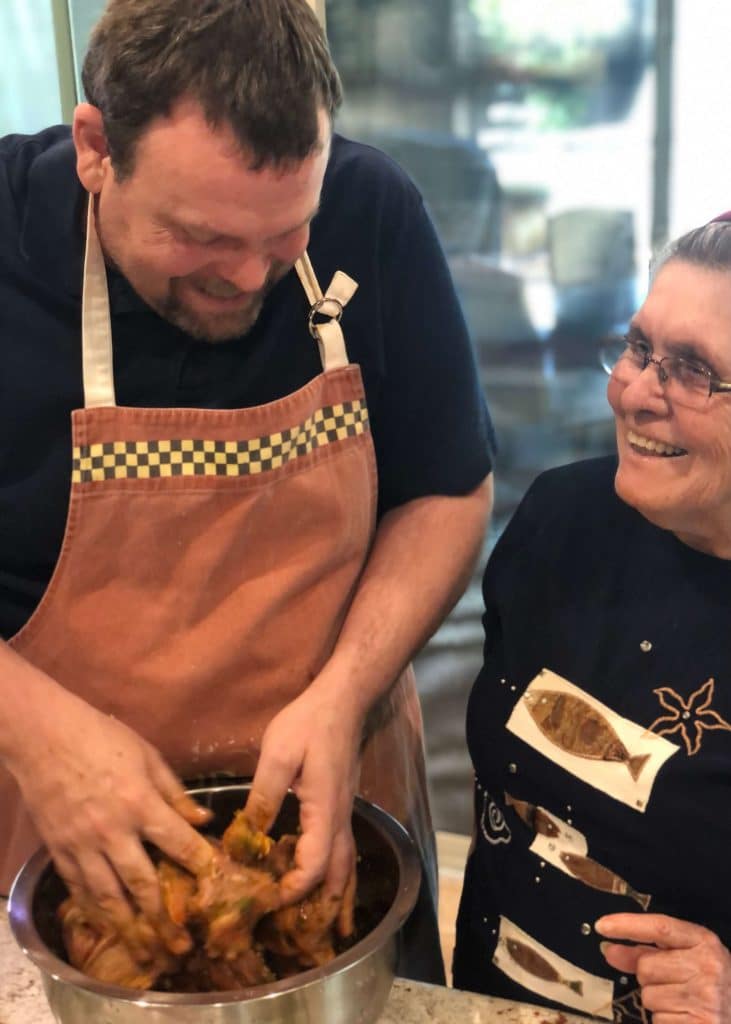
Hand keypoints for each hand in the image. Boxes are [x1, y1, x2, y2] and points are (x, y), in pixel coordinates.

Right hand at [9, 689, 212, 951]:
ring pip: (108, 896)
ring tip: (146, 948)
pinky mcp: (58, 850)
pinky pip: (78, 888)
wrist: (44, 737)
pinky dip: (94, 910)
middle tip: (180, 943)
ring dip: (129, 926)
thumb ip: (175, 792)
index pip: (178, 843)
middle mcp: (112, 831)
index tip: (217, 886)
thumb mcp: (148, 756)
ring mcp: (82, 845)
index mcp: (140, 803)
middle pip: (143, 883)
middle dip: (164, 917)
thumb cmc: (101, 738)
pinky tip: (107, 923)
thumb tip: (203, 820)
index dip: (200, 865)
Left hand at [243, 681, 362, 914]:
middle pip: (338, 873)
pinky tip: (324, 875)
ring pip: (345, 862)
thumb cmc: (309, 724)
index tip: (268, 901)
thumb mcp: (278, 756)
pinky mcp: (340, 802)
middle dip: (323, 905)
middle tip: (305, 931)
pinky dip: (335, 870)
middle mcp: (340, 818)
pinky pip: (342, 846)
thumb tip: (247, 837)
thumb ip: (263, 797)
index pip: (314, 865)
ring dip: (336, 892)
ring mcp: (344, 810)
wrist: (343, 700)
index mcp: (324, 811)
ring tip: (328, 921)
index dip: (293, 889)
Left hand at [597, 912, 730, 1023]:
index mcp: (703, 942)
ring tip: (681, 1001)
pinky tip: (684, 1016)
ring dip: (657, 1001)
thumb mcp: (686, 957)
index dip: (627, 924)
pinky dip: (665, 1020)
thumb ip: (646, 951)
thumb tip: (609, 950)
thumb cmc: (711, 982)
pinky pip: (658, 1020)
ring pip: (648, 996)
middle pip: (645, 967)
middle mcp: (706, 967)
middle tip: (672, 982)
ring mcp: (705, 998)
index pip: (659, 927)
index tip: (602, 926)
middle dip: (648, 977)